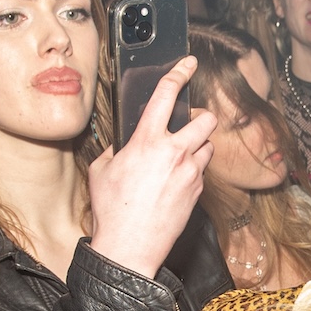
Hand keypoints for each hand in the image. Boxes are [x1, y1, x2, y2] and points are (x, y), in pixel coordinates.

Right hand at [87, 56, 216, 277]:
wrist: (130, 247)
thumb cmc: (112, 210)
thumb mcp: (102, 170)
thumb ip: (116, 149)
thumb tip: (125, 143)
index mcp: (147, 142)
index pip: (167, 95)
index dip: (179, 72)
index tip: (189, 63)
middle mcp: (174, 153)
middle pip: (206, 119)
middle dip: (201, 117)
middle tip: (189, 123)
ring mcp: (190, 173)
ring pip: (208, 146)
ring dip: (198, 145)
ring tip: (180, 156)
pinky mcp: (198, 192)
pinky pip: (202, 171)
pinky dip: (194, 169)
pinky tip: (176, 181)